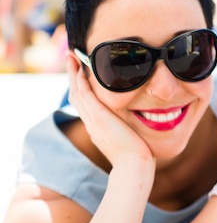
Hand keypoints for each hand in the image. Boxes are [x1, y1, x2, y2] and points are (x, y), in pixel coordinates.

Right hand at [66, 54, 154, 168]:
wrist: (134, 166)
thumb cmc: (138, 155)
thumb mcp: (130, 137)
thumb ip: (129, 127)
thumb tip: (139, 120)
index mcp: (97, 127)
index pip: (86, 102)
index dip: (81, 86)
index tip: (81, 72)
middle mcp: (91, 122)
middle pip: (77, 94)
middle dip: (73, 75)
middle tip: (72, 57)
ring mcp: (93, 120)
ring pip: (77, 92)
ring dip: (74, 73)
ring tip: (73, 56)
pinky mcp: (98, 118)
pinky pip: (85, 95)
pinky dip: (81, 81)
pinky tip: (81, 68)